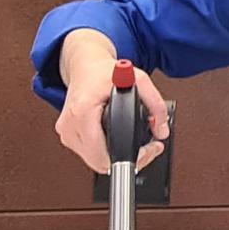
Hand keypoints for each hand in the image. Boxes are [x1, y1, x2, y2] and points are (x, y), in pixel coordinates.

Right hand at [56, 40, 170, 172]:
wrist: (85, 66)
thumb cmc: (105, 72)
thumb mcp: (138, 79)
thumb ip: (155, 104)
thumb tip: (161, 130)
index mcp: (83, 113)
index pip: (103, 155)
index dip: (131, 157)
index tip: (147, 150)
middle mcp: (70, 126)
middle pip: (102, 163)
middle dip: (131, 158)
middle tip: (149, 148)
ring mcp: (67, 133)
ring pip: (96, 162)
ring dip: (118, 157)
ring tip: (137, 144)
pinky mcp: (68, 136)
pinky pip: (91, 154)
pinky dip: (107, 152)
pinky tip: (120, 141)